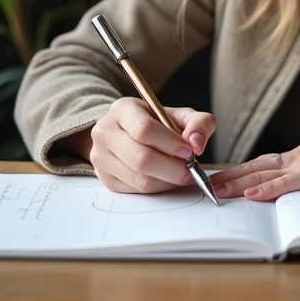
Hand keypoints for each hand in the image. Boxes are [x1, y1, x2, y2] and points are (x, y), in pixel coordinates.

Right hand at [87, 97, 216, 193]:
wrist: (128, 132)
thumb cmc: (157, 124)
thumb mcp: (179, 115)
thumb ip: (198, 122)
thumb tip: (197, 143)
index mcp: (123, 109)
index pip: (144, 130)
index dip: (171, 144)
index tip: (190, 151)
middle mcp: (106, 132)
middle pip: (140, 159)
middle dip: (173, 168)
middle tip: (191, 169)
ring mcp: (101, 157)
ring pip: (139, 179)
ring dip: (168, 181)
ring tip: (182, 175)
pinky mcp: (106, 179)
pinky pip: (136, 191)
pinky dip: (158, 189)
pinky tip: (168, 180)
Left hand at [210, 136, 299, 200]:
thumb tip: (292, 189)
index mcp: (298, 156)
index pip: (261, 164)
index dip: (238, 171)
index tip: (217, 177)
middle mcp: (295, 156)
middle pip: (254, 166)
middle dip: (227, 175)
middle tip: (203, 183)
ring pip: (263, 173)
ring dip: (237, 182)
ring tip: (216, 190)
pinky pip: (285, 182)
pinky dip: (266, 188)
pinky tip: (250, 195)